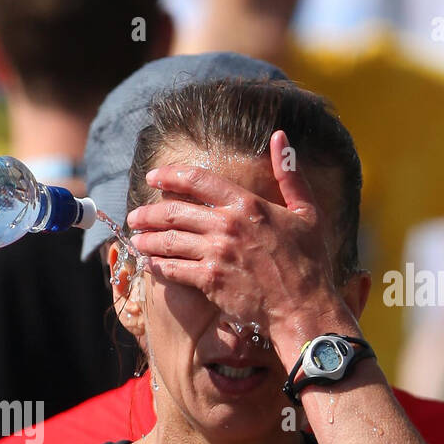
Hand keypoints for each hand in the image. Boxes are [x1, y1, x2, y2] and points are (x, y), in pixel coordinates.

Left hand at [126, 129, 353, 359]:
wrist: (302, 306)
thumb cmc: (308, 261)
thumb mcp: (307, 211)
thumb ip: (290, 174)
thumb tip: (281, 137)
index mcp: (247, 204)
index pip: (198, 181)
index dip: (170, 175)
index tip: (152, 177)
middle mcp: (227, 226)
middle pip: (174, 212)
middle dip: (148, 213)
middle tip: (135, 216)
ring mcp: (216, 254)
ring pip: (168, 241)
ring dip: (147, 240)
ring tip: (136, 240)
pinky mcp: (209, 281)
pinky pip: (173, 270)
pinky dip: (157, 266)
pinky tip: (149, 265)